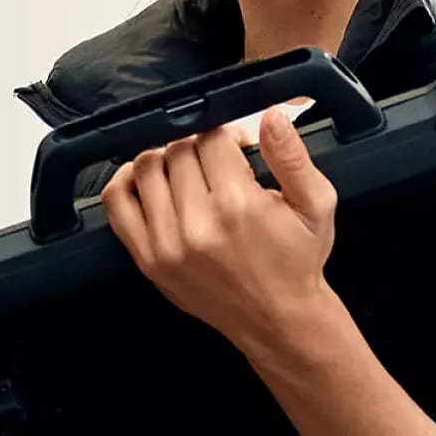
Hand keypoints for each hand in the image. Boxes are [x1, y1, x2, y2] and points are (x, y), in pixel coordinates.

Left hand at [100, 104, 340, 357]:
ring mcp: (166, 244)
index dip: (226, 133)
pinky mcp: (148, 260)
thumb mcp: (316, 204)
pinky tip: (146, 180)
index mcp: (238, 205)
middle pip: (178, 150)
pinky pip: (118, 205)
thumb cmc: (296, 261)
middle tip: (215, 161)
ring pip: (146, 168)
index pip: (212, 138)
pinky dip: (126, 182)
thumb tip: (269, 115)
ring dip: (166, 159)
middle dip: (198, 145)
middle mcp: (197, 224)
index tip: (237, 147)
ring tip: (187, 170)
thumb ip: (292, 156)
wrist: (277, 320)